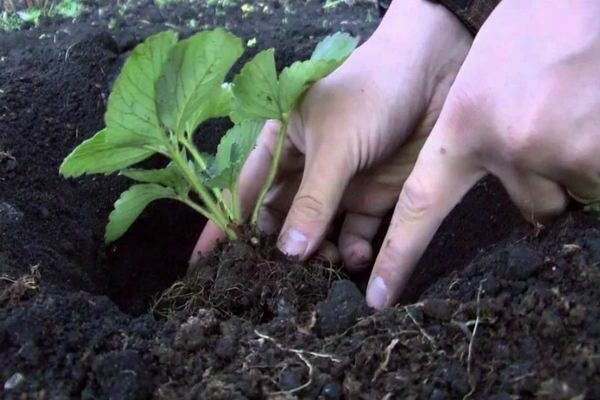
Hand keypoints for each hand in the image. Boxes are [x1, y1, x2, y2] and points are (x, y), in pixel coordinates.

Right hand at [192, 0, 471, 267]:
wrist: (437, 73)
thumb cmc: (371, 93)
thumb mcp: (334, 144)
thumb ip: (312, 200)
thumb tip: (287, 253)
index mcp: (280, 145)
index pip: (242, 190)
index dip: (223, 225)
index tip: (205, 263)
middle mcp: (305, 169)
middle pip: (279, 219)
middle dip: (275, 250)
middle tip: (272, 284)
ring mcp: (339, 185)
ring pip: (317, 232)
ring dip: (316, 256)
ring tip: (318, 275)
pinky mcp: (374, 196)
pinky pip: (356, 233)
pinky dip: (352, 251)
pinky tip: (353, 260)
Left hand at [370, 0, 599, 307]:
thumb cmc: (529, 29)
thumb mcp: (481, 85)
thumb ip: (478, 142)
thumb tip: (501, 199)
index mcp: (464, 127)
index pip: (418, 207)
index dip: (399, 257)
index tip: (378, 299)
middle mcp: (506, 145)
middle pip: (532, 201)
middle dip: (545, 174)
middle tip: (552, 120)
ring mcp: (554, 148)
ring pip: (569, 188)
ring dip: (575, 158)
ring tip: (573, 105)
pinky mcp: (595, 151)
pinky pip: (598, 179)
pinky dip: (597, 152)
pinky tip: (590, 108)